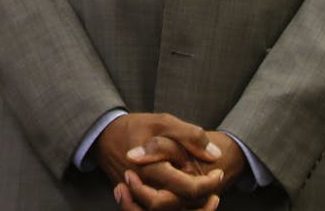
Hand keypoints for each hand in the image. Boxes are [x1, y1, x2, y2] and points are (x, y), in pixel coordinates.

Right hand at [116, 131, 245, 210]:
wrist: (106, 136)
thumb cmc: (137, 128)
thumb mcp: (164, 122)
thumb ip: (190, 136)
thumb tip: (215, 155)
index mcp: (152, 169)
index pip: (188, 189)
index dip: (208, 184)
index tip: (218, 173)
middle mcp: (146, 188)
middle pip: (178, 207)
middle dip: (202, 201)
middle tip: (215, 186)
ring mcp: (140, 197)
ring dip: (192, 210)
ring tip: (209, 199)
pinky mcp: (138, 201)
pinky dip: (176, 210)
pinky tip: (188, 203)